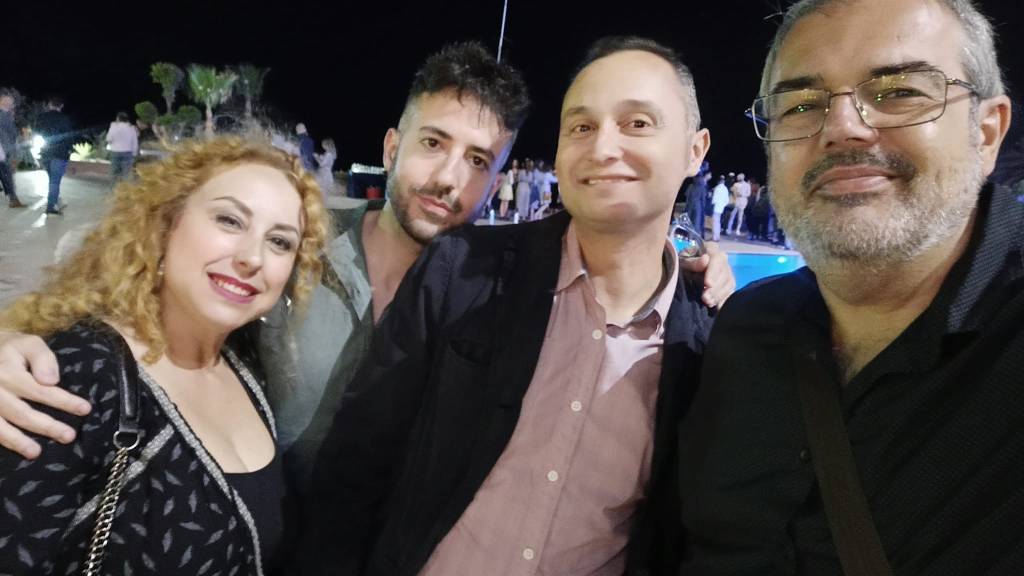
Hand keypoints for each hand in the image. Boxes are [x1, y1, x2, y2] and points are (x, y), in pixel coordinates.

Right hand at [0, 331, 90, 458]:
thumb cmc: (9, 349)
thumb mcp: (28, 343)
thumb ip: (43, 358)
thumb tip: (51, 381)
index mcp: (9, 373)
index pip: (41, 391)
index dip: (64, 402)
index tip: (85, 409)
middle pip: (22, 413)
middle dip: (47, 427)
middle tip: (69, 436)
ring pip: (0, 427)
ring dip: (17, 441)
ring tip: (36, 453)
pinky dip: (2, 441)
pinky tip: (15, 450)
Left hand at [679, 241, 734, 308]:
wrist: (686, 270)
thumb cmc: (683, 262)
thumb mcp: (683, 260)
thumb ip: (692, 262)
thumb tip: (705, 260)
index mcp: (711, 249)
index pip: (717, 259)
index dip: (713, 272)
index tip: (707, 284)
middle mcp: (723, 259)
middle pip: (724, 273)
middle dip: (715, 288)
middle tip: (705, 298)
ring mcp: (727, 272)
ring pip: (729, 284)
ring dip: (719, 295)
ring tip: (708, 302)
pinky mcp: (728, 284)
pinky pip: (730, 292)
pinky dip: (723, 300)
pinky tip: (715, 306)